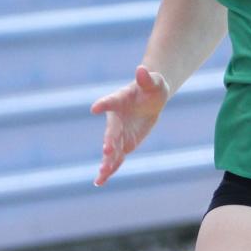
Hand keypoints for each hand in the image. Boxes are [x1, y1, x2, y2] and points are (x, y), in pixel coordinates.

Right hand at [91, 65, 168, 186]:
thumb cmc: (151, 87)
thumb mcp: (154, 82)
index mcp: (118, 101)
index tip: (95, 108)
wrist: (150, 100)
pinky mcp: (123, 145)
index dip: (103, 104)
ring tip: (101, 176)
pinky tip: (99, 181)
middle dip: (109, 142)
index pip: (110, 102)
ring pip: (111, 150)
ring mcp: (117, 134)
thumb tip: (142, 69)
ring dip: (107, 162)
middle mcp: (114, 119)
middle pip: (111, 132)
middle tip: (107, 150)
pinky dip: (109, 169)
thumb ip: (148, 78)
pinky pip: (115, 159)